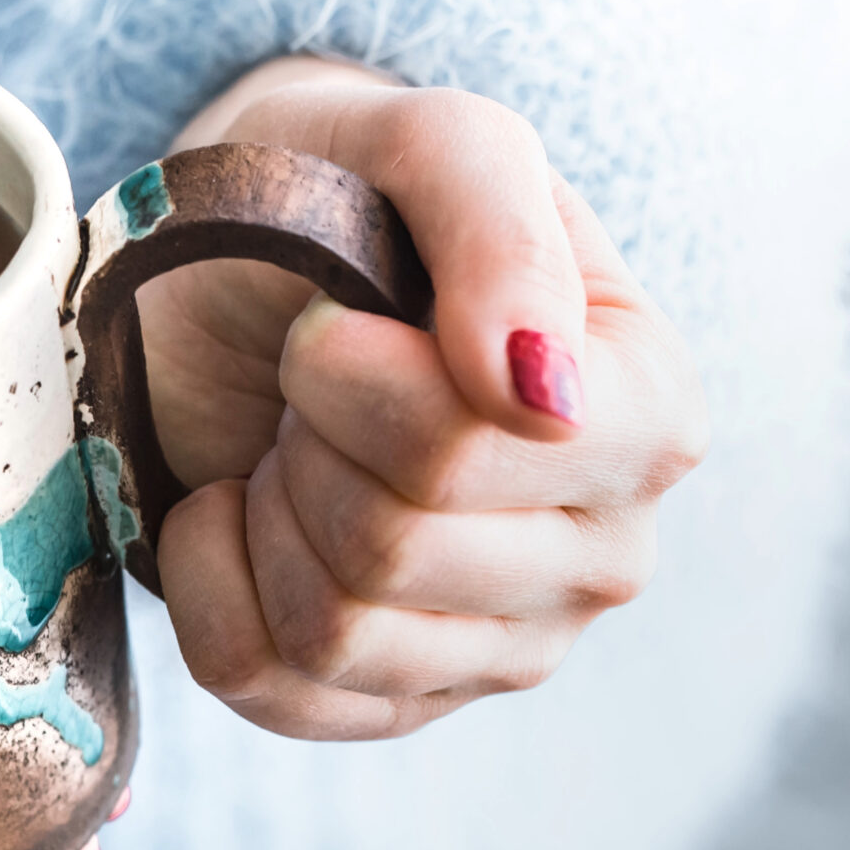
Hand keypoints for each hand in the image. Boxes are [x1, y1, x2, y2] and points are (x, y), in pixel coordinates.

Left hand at [141, 57, 707, 739]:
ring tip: (288, 441)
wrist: (234, 275)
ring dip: (262, 510)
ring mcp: (505, 648)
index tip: (332, 318)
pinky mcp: (394, 704)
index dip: (347, 376)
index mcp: (644, 413)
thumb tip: (537, 390)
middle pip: (390, 544)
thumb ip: (495, 225)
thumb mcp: (423, 145)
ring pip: (329, 628)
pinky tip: (233, 512)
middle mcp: (606, 551)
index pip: (466, 445)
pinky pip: (263, 687)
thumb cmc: (347, 202)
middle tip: (307, 378)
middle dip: (303, 437)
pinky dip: (205, 582)